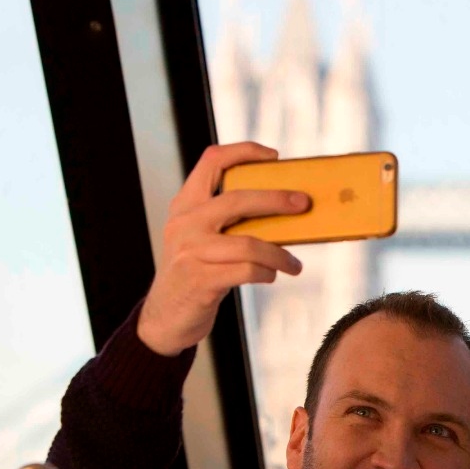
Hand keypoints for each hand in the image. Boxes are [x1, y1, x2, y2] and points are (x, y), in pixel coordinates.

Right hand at [136, 142, 309, 355]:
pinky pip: (247, 271)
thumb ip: (225, 220)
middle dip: (277, 199)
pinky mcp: (201, 280)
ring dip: (280, 254)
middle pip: (238, 199)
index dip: (244, 151)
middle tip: (304, 203)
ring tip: (294, 264)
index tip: (273, 156)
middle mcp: (186, 223)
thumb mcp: (199, 237)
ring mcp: (192, 252)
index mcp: (185, 205)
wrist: (165, 317)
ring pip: (249, 243)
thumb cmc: (194, 272)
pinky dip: (266, 273)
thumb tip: (282, 208)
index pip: (212, 161)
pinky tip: (272, 275)